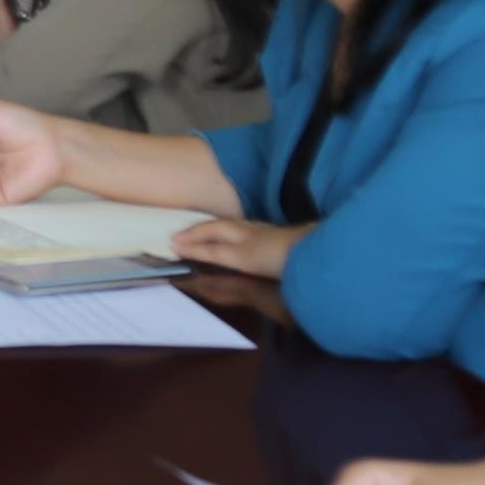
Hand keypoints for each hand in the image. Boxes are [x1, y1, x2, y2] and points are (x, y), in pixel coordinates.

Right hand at [166, 216, 302, 279]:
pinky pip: (244, 232)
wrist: (312, 251)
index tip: (172, 243)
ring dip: (215, 229)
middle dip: (199, 230)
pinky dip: (231, 233)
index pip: (208, 235)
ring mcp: (263, 233)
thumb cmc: (275, 256)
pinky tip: (237, 240)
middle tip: (182, 235)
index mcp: (236, 233)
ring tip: (204, 234)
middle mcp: (247, 229)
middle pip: (219, 227)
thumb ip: (211, 251)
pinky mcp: (275, 239)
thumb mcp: (239, 257)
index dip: (191, 240)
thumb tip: (180, 244)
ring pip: (233, 227)